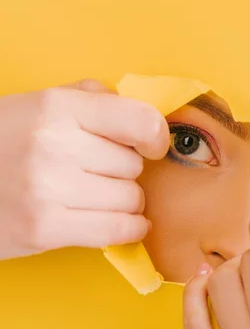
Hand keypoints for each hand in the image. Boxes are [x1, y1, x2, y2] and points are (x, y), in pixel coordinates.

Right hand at [0, 79, 168, 259]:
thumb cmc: (2, 141)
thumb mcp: (37, 104)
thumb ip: (88, 98)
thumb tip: (138, 113)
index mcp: (56, 107)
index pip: (138, 119)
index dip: (155, 135)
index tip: (154, 145)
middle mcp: (54, 144)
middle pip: (133, 165)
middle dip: (124, 170)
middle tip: (100, 172)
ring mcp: (48, 189)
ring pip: (130, 198)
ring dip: (124, 201)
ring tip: (97, 196)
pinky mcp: (43, 229)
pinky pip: (116, 230)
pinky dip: (129, 229)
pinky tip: (124, 223)